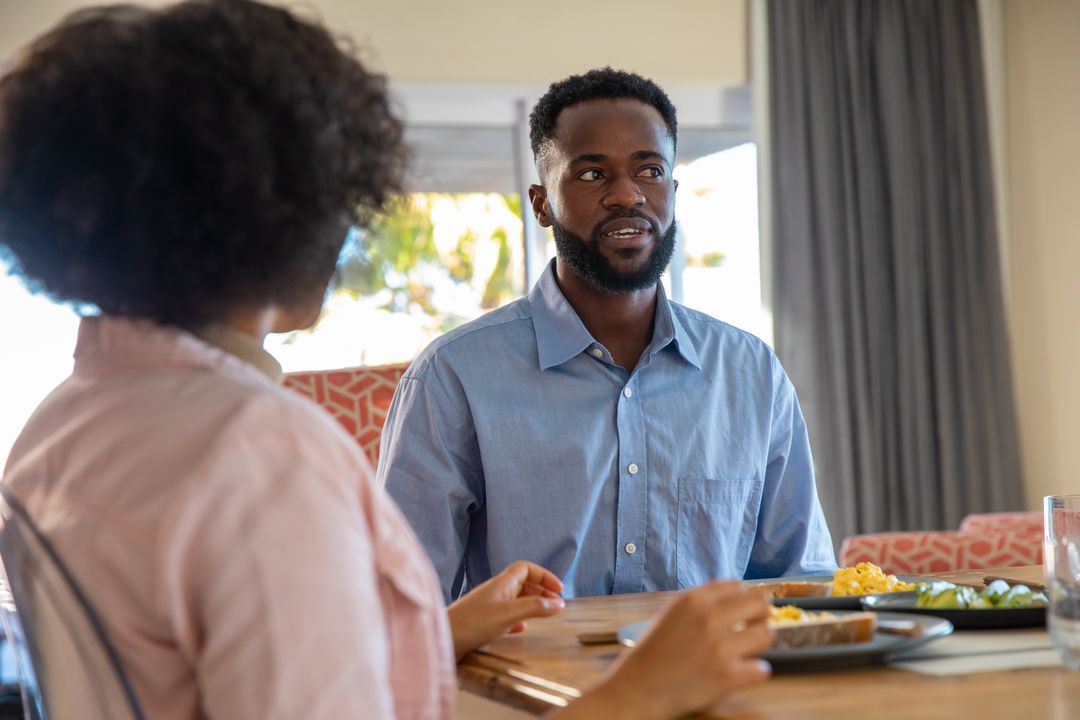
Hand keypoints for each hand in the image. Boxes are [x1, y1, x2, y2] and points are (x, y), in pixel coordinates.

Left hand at [447, 560, 564, 659]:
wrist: (442, 639)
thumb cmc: (472, 623)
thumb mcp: (508, 614)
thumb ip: (534, 607)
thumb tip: (559, 603)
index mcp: (501, 583)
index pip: (526, 568)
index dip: (544, 575)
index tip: (559, 590)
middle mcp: (495, 591)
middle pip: (522, 583)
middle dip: (541, 590)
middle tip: (556, 604)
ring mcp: (488, 606)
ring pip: (515, 599)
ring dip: (531, 604)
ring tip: (544, 615)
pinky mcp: (482, 622)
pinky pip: (505, 615)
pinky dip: (518, 619)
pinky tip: (520, 628)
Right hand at [552, 581, 772, 719]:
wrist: (637, 689)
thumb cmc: (654, 651)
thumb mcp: (672, 613)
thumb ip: (702, 602)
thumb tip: (739, 593)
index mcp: (693, 599)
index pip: (739, 586)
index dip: (743, 600)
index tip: (742, 612)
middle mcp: (708, 618)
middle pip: (760, 603)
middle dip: (760, 616)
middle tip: (752, 628)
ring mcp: (719, 647)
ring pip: (766, 634)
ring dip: (758, 644)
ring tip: (743, 652)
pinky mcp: (727, 677)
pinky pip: (762, 669)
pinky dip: (753, 673)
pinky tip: (739, 674)